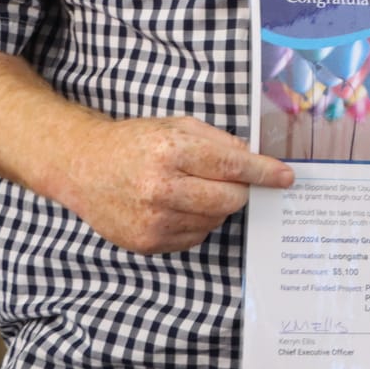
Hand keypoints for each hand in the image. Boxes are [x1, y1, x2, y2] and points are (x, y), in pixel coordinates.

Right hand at [60, 115, 293, 253]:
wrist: (84, 167)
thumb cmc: (136, 142)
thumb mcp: (177, 126)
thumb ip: (219, 141)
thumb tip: (254, 158)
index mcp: (171, 151)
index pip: (233, 165)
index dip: (264, 172)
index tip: (286, 177)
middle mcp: (161, 188)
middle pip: (231, 199)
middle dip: (240, 190)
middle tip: (232, 181)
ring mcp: (153, 219)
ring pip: (216, 220)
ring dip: (216, 206)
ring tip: (191, 189)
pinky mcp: (147, 242)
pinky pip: (195, 236)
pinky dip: (197, 222)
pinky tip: (176, 206)